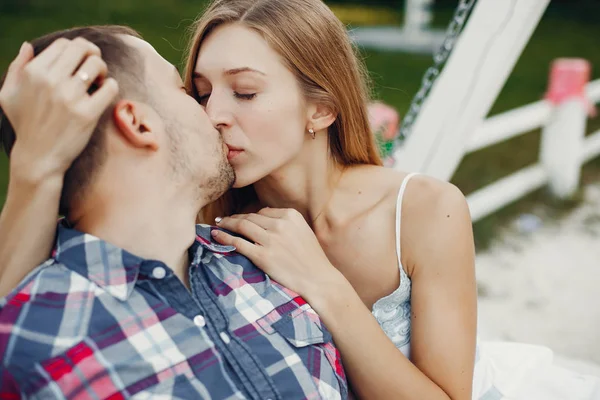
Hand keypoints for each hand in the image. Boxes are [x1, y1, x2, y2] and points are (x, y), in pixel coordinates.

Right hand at [0, 38, 118, 180]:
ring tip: (99, 83)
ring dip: (102, 70)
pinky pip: (110, 87)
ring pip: (97, 64)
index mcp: (33, 72)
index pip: (64, 44)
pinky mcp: (87, 113)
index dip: (76, 49)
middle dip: (92, 55)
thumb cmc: (25, 126)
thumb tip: (28, 46)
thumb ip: (17, 68)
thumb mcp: (8, 95)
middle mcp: (51, 81)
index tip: (80, 63)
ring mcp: (70, 97)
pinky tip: (104, 94)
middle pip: (83, 49)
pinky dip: (111, 86)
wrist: (38, 159)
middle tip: (94, 70)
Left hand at [211, 208, 345, 300]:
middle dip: (234, 218)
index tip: (240, 219)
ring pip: (242, 226)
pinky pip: (238, 243)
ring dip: (226, 224)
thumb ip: (286, 224)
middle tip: (223, 220)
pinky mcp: (262, 256)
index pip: (263, 212)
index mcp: (291, 216)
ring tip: (218, 225)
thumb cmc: (312, 259)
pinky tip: (216, 236)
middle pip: (250, 217)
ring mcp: (270, 240)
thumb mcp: (303, 233)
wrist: (319, 280)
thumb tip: (264, 220)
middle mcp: (280, 225)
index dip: (249, 215)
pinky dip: (224, 238)